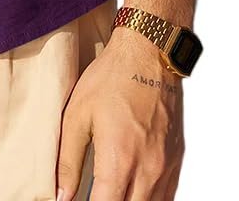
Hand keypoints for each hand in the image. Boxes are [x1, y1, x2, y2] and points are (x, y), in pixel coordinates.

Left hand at [56, 26, 184, 200]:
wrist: (149, 53)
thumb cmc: (112, 78)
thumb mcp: (77, 115)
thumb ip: (68, 161)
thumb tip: (61, 195)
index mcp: (119, 160)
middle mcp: (147, 170)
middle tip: (96, 192)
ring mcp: (166, 168)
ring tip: (112, 191)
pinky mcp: (176, 161)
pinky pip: (166, 197)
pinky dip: (149, 200)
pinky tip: (132, 191)